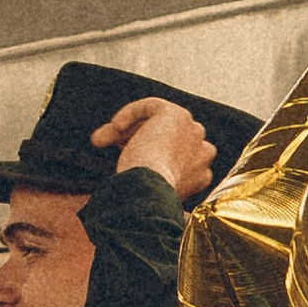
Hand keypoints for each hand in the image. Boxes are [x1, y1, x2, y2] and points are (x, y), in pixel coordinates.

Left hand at [93, 98, 216, 200]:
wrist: (150, 192)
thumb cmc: (145, 199)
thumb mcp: (151, 191)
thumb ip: (151, 177)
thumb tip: (129, 168)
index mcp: (202, 175)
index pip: (175, 158)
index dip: (149, 157)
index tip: (126, 161)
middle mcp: (204, 151)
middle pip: (168, 139)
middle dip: (138, 141)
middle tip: (112, 148)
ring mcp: (193, 131)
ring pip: (160, 124)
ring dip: (130, 130)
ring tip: (103, 139)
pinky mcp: (178, 115)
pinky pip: (152, 107)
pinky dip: (131, 113)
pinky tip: (115, 124)